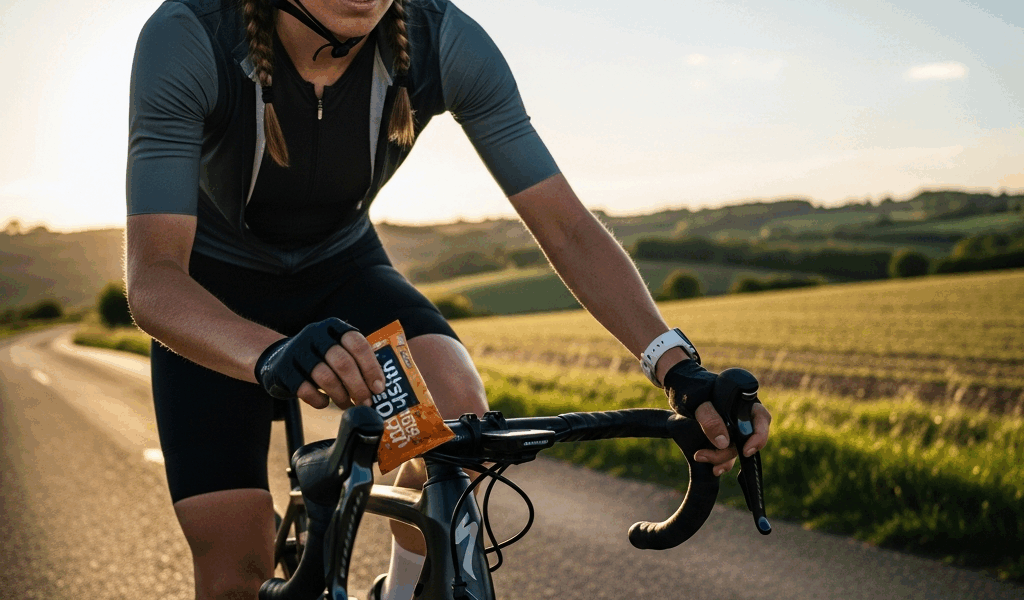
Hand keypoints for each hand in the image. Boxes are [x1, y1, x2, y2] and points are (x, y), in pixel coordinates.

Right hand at [254, 318, 385, 408]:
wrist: (279, 359)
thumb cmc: (320, 358)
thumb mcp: (337, 350)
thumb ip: (357, 362)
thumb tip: (380, 388)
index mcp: (334, 327)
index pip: (357, 344)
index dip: (371, 368)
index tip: (379, 388)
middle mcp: (315, 335)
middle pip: (343, 362)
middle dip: (358, 387)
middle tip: (366, 402)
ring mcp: (297, 351)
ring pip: (325, 377)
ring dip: (341, 396)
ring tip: (347, 405)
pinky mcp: (284, 370)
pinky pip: (306, 390)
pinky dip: (320, 400)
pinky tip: (325, 401)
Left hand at [664, 360, 771, 475]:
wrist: (680, 390)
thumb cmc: (692, 390)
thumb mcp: (697, 402)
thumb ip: (710, 419)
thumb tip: (723, 443)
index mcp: (743, 401)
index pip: (761, 418)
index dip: (759, 436)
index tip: (746, 450)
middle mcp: (742, 416)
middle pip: (747, 440)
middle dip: (728, 452)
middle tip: (704, 454)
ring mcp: (734, 428)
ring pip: (736, 449)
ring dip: (721, 458)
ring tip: (700, 457)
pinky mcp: (725, 437)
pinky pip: (729, 453)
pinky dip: (721, 462)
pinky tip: (712, 468)